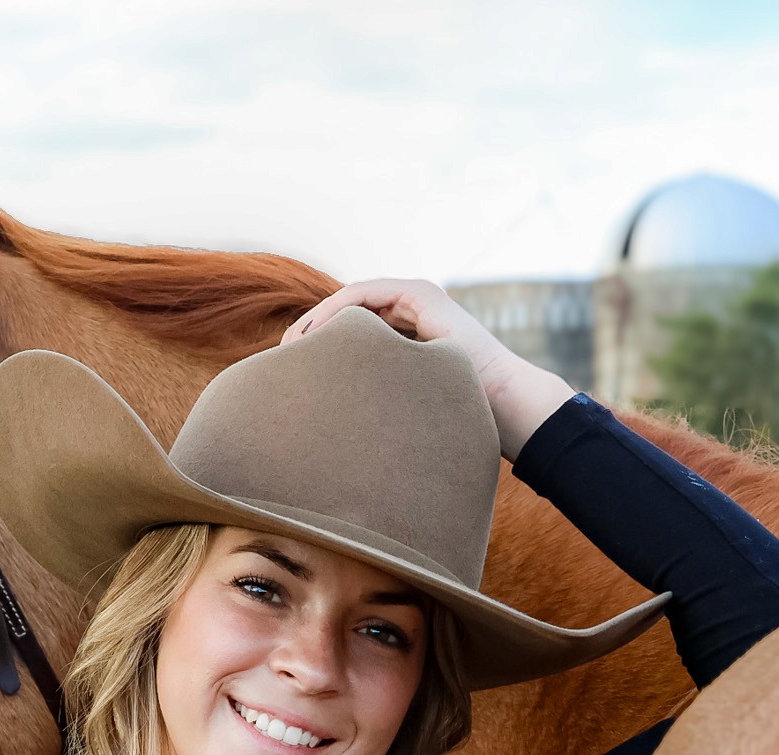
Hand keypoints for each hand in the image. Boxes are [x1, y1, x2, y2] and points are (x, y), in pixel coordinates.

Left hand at [282, 278, 575, 457]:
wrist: (498, 406)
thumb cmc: (453, 420)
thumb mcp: (399, 409)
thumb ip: (374, 407)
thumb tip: (334, 436)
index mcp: (403, 338)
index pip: (347, 335)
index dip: (316, 350)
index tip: (288, 375)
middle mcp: (408, 313)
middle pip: (343, 317)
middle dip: (308, 336)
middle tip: (280, 362)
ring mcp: (415, 298)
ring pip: (348, 303)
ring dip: (315, 322)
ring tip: (291, 349)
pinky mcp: (419, 293)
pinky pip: (363, 295)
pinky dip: (334, 311)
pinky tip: (314, 337)